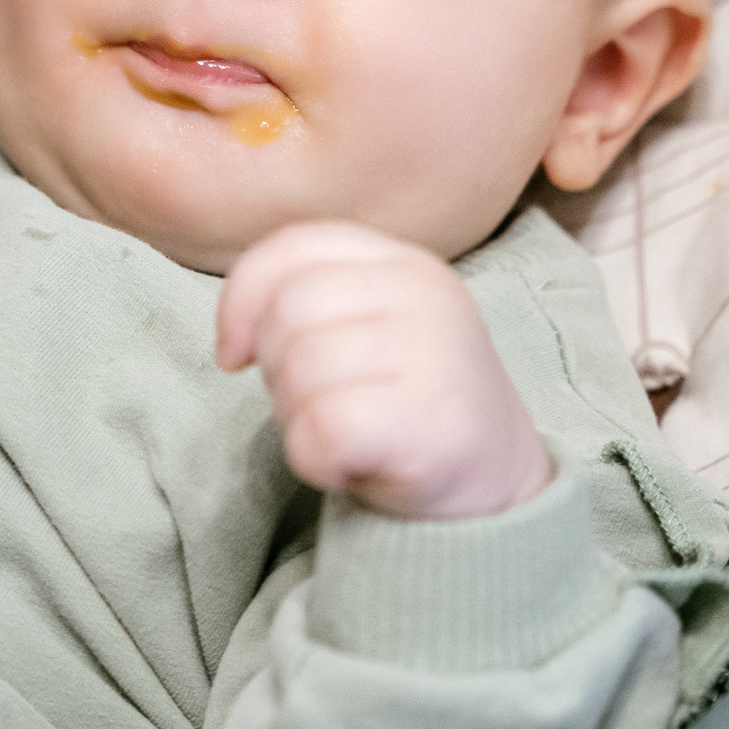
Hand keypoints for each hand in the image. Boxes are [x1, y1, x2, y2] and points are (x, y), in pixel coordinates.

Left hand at [216, 219, 553, 521]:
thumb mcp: (364, 327)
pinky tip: (353, 466)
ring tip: (346, 434)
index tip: (237, 352)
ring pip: (299, 372)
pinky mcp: (429, 420)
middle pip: (286, 312)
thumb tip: (233, 342)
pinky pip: (320, 430)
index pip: (292, 246)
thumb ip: (304, 299)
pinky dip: (316, 461)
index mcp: (404, 261)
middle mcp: (425, 294)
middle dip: (277, 369)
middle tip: (321, 404)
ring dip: (299, 419)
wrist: (495, 483)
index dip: (242, 299)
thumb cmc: (406, 401)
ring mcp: (434, 353)